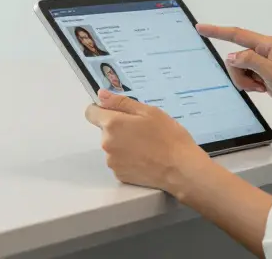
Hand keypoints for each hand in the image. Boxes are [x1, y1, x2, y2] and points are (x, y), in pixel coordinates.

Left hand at [85, 91, 209, 189]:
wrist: (181, 169)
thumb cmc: (168, 136)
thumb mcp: (149, 112)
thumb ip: (121, 102)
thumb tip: (101, 95)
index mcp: (112, 124)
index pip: (91, 113)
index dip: (102, 110)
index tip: (117, 112)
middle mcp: (106, 144)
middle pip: (104, 130)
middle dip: (118, 128)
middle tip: (142, 130)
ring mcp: (112, 162)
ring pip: (112, 146)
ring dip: (123, 144)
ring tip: (146, 146)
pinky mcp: (119, 175)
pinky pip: (119, 161)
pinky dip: (128, 159)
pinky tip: (145, 158)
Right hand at [197, 24, 271, 123]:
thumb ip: (250, 61)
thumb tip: (230, 57)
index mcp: (268, 45)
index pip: (237, 35)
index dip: (217, 32)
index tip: (200, 28)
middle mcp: (264, 52)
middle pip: (236, 57)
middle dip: (238, 72)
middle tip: (255, 84)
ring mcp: (264, 65)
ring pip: (239, 69)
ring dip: (244, 81)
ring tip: (261, 88)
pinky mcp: (264, 77)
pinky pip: (246, 77)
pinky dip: (249, 85)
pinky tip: (262, 90)